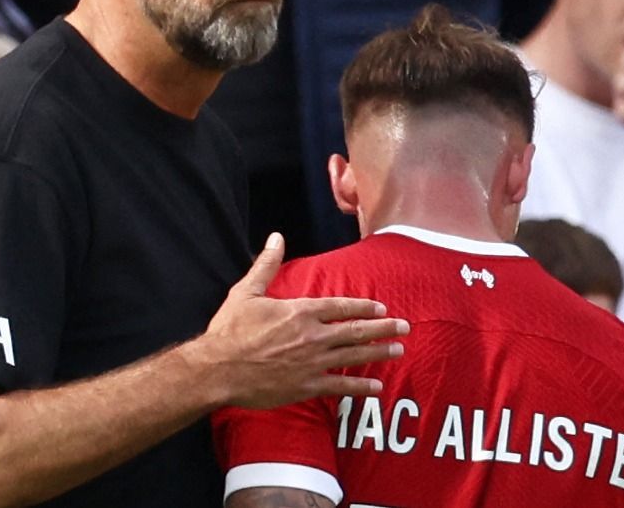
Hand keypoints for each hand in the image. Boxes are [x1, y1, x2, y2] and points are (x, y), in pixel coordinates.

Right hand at [201, 233, 408, 408]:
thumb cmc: (230, 330)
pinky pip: (340, 386)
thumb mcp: (246, 291)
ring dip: (378, 352)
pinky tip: (377, 387)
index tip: (381, 307)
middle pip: (355, 330)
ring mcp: (312, 362)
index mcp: (300, 311)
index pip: (340, 306)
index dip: (362, 306)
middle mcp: (312, 336)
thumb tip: (275, 237)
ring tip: (398, 350)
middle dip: (382, 327)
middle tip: (404, 327)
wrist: (218, 369)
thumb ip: (266, 264)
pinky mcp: (306, 386)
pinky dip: (360, 387)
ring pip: (353, 356)